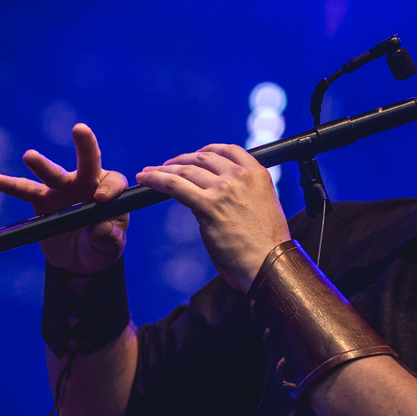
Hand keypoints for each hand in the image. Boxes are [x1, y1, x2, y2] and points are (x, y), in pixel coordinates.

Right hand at [0, 123, 128, 273]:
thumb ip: (108, 238)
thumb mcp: (109, 247)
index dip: (110, 188)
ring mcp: (62, 191)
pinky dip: (10, 186)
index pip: (113, 181)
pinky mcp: (41, 202)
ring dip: (41, 165)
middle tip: (80, 129)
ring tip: (29, 156)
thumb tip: (100, 228)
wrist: (78, 260)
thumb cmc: (100, 247)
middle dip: (85, 146)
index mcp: (108, 191)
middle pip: (87, 163)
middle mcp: (85, 184)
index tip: (101, 199)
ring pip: (53, 175)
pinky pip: (25, 192)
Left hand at [136, 143, 289, 290]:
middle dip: (181, 160)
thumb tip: (218, 196)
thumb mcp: (263, 208)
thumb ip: (244, 195)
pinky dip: (156, 180)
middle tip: (166, 166)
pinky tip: (145, 180)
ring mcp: (225, 188)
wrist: (270, 264)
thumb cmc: (267, 246)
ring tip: (148, 174)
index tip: (194, 156)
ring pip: (186, 170)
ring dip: (163, 169)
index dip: (207, 150)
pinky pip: (175, 185)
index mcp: (258, 174)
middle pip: (203, 157)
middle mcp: (241, 176)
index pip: (228, 150)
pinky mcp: (209, 205)